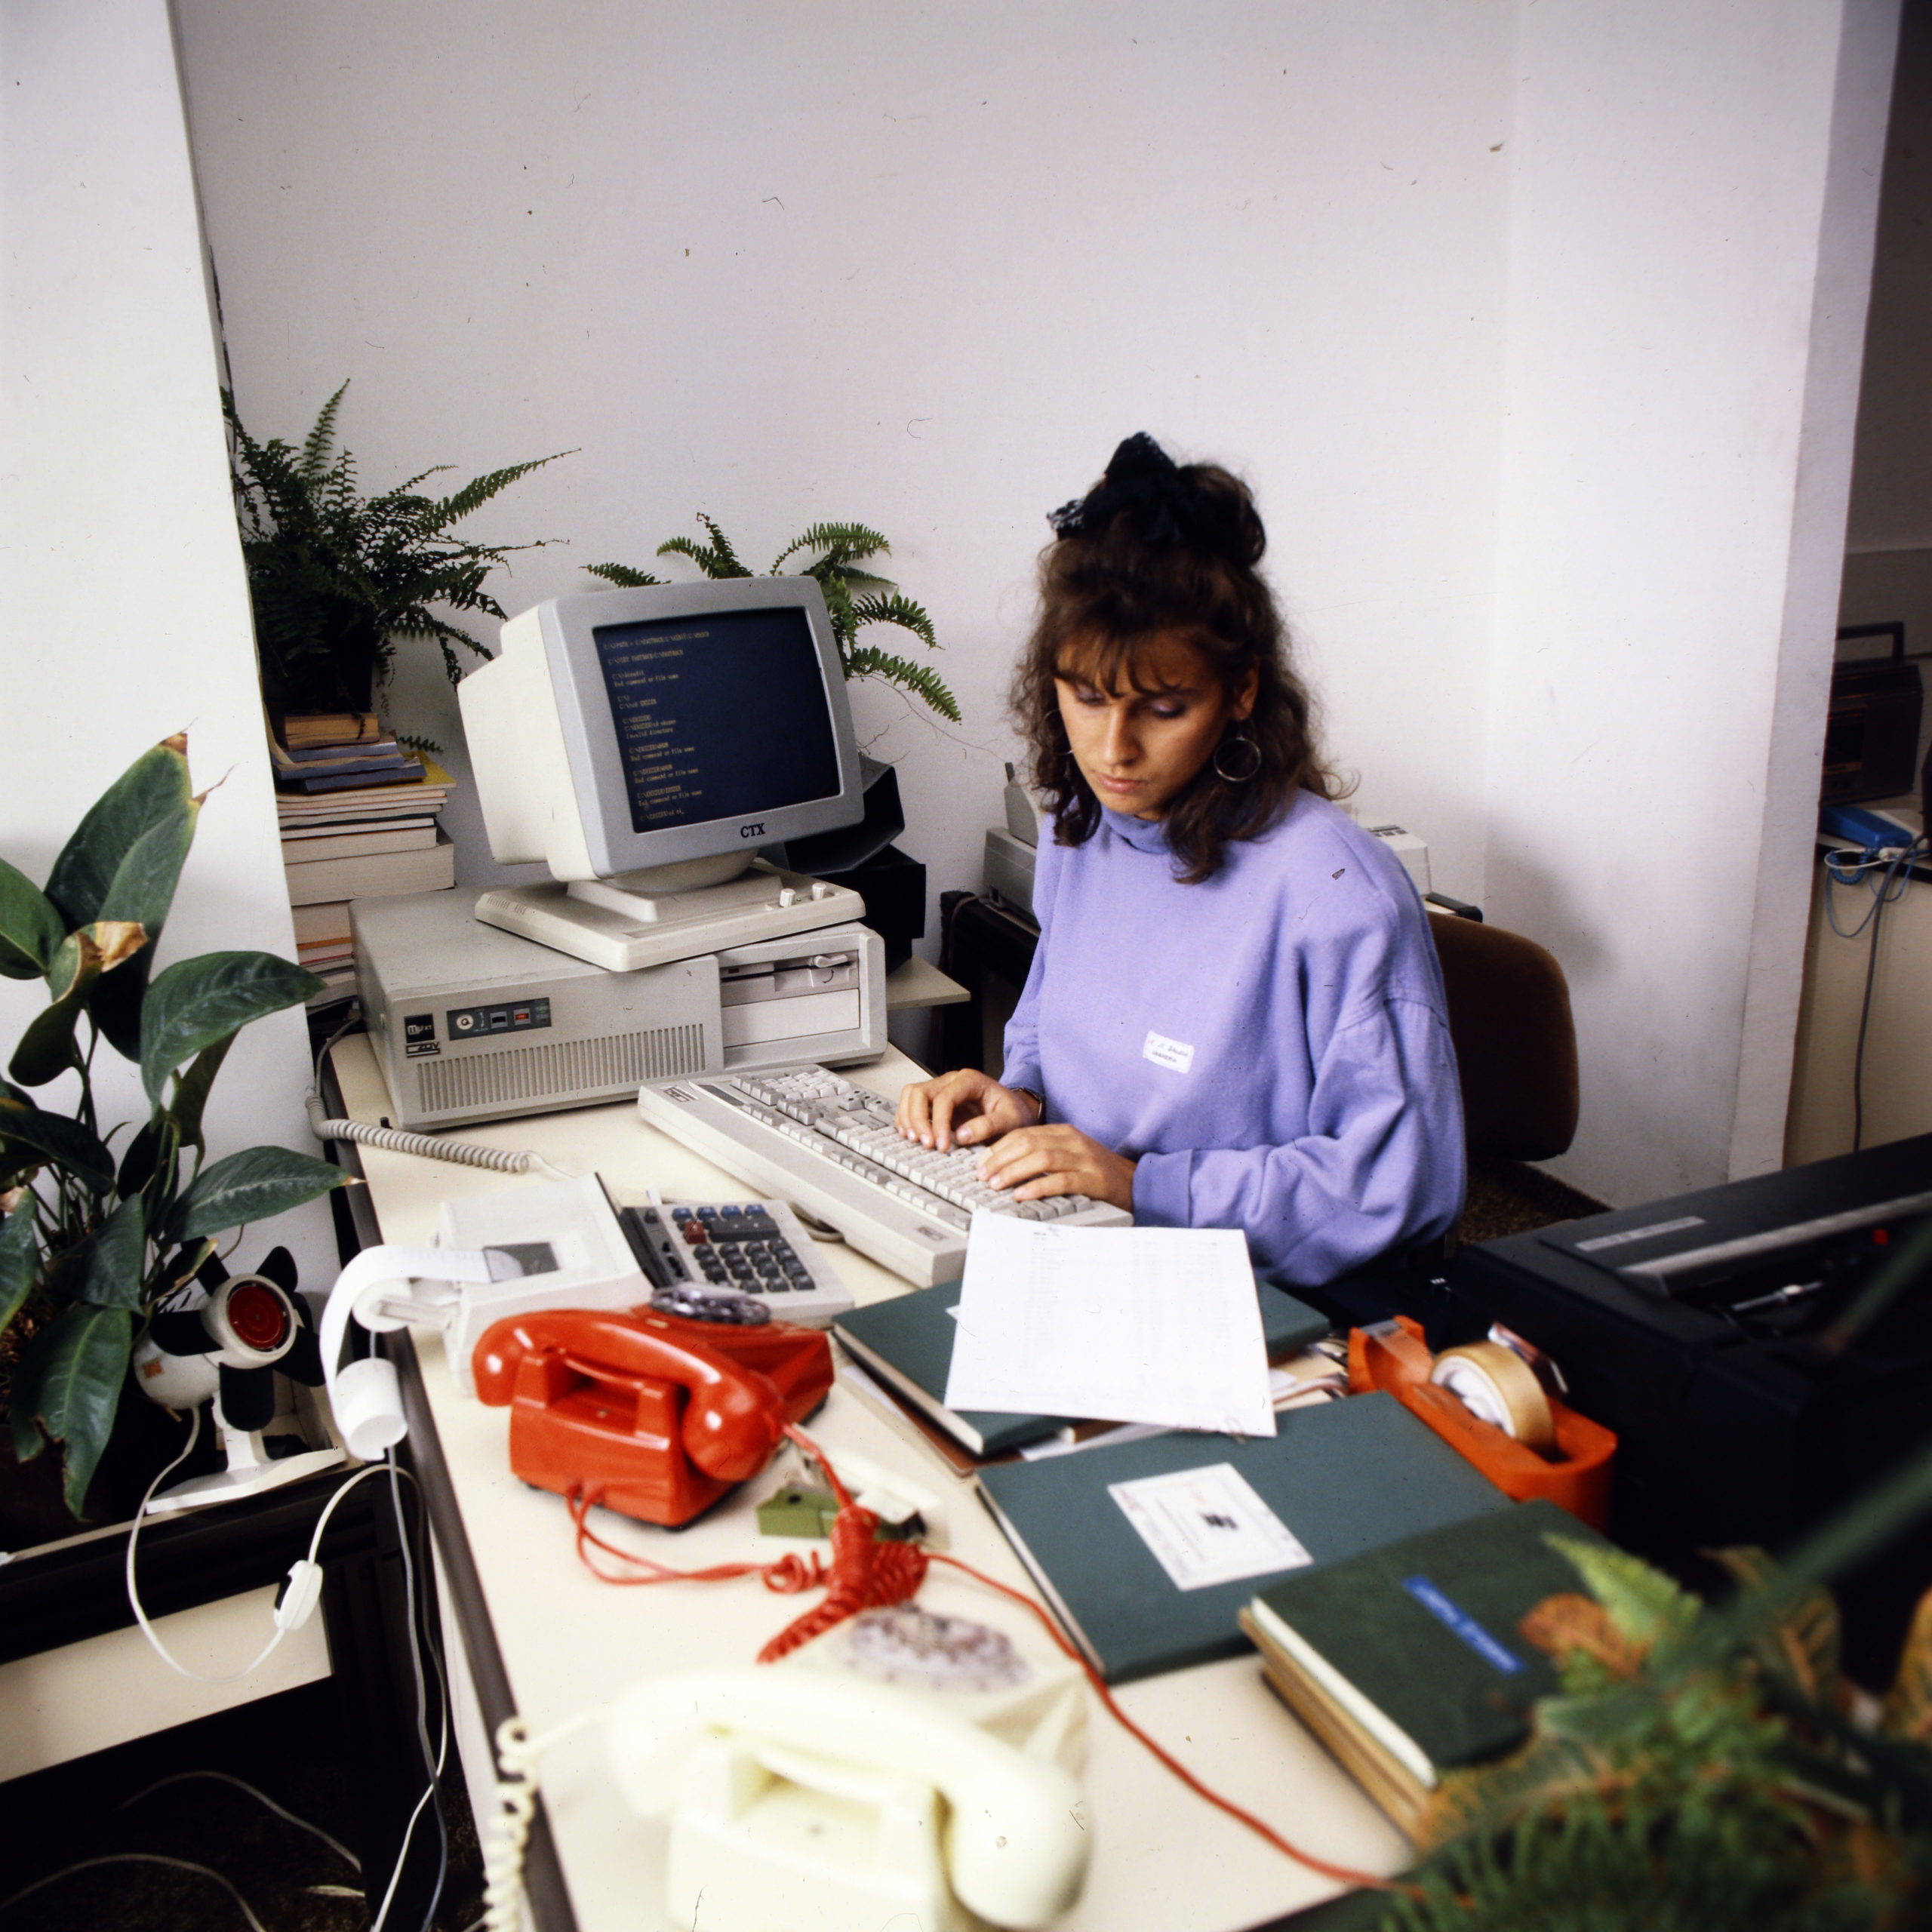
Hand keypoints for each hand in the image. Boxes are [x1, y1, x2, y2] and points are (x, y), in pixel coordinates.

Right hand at [896, 1068, 1039, 1151]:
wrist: (1015, 1111)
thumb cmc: (1013, 1113)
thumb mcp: (1011, 1119)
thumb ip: (989, 1126)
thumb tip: (962, 1135)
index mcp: (970, 1080)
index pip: (945, 1097)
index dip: (940, 1123)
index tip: (943, 1145)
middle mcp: (952, 1081)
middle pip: (920, 1092)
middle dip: (918, 1120)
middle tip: (927, 1144)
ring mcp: (941, 1090)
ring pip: (911, 1095)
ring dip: (908, 1119)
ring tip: (916, 1140)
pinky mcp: (935, 1103)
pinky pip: (911, 1104)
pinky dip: (907, 1120)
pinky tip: (913, 1136)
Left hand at [977, 1124, 1136, 1213]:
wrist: (1137, 1182)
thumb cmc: (1098, 1172)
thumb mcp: (1069, 1155)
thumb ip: (1043, 1154)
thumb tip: (1004, 1164)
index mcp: (1064, 1133)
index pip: (1023, 1133)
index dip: (998, 1148)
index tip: (980, 1163)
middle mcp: (1073, 1142)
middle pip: (1028, 1143)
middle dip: (1000, 1159)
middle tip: (982, 1176)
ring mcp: (1085, 1160)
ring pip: (1041, 1159)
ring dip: (1013, 1172)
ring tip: (996, 1185)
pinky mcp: (1094, 1180)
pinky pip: (1061, 1181)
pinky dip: (1038, 1187)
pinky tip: (1022, 1195)